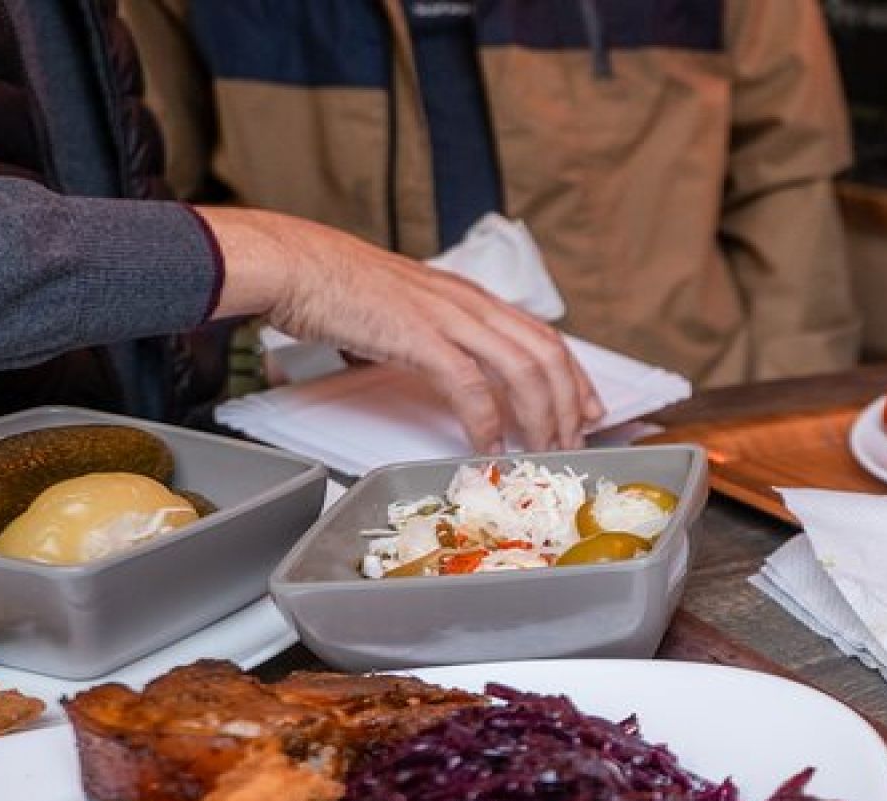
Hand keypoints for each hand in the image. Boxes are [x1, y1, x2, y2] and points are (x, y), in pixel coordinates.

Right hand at [197, 207, 603, 452]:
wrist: (297, 264)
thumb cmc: (341, 288)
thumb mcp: (409, 308)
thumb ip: (439, 335)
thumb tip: (455, 373)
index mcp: (471, 296)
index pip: (544, 336)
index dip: (574, 376)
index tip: (588, 409)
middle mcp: (470, 303)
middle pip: (545, 356)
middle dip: (567, 405)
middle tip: (572, 443)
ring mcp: (448, 317)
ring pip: (522, 370)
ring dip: (539, 417)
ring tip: (542, 451)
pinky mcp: (419, 337)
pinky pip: (470, 385)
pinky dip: (487, 420)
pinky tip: (488, 444)